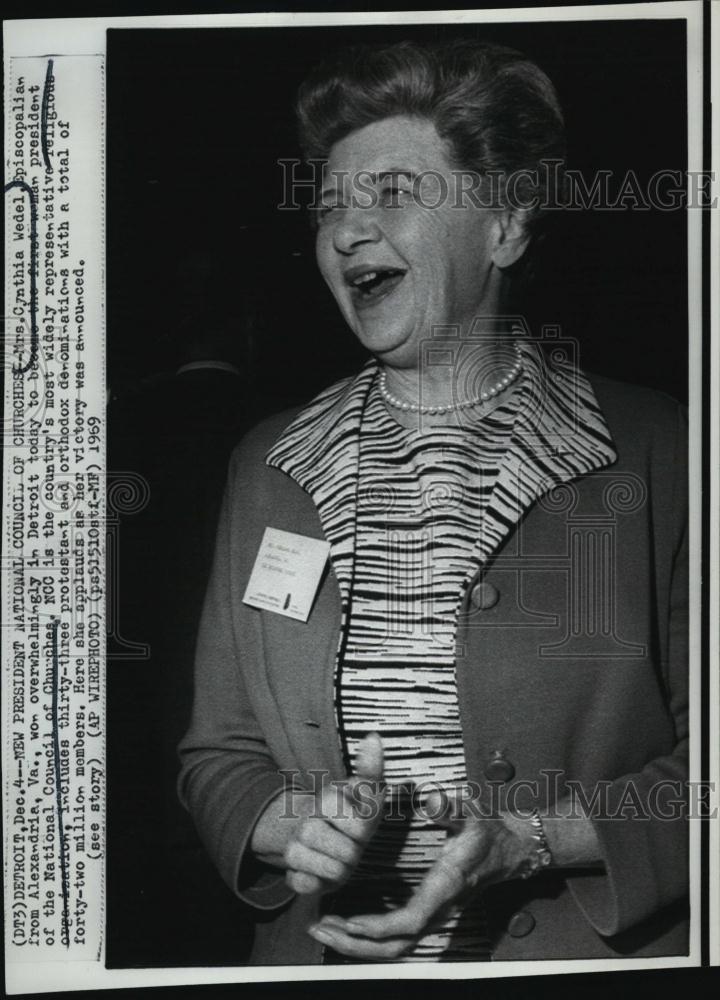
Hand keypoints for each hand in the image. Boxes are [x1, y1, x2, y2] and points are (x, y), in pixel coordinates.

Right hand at [283, 732, 385, 895]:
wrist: (320, 834)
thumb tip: (373, 736)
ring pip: (333, 873)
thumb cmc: (351, 812)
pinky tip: (320, 872)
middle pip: (348, 855)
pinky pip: (307, 886)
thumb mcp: (366, 792)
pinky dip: (317, 884)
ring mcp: (293, 848)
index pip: (361, 828)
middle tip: (348, 842)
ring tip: (337, 856)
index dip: (365, 831)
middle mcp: (306, 822)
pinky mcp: (289, 872)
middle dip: (354, 853)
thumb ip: (371, 768)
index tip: (358, 824)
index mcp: (327, 799)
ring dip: (341, 870)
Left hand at [308, 789, 534, 958]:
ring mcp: (434, 915)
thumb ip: (450, 807)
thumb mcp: (471, 812)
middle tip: (321, 927)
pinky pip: (398, 938)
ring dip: (358, 945)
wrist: (509, 849)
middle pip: (397, 946)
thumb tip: (432, 800)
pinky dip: (369, 939)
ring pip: (395, 948)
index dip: (381, 926)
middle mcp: (439, 909)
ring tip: (323, 928)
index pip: (412, 919)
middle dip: (357, 944)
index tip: (352, 921)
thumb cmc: (487, 829)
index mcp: (445, 886)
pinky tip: (345, 926)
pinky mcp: (429, 914)